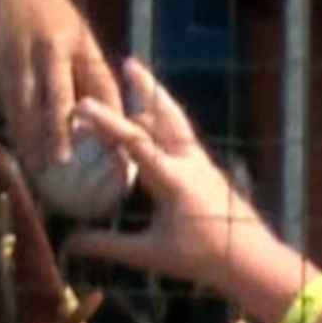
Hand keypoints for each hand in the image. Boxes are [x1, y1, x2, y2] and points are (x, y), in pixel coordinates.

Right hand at [0, 0, 124, 166]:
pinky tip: (19, 147)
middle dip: (49, 136)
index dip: (80, 121)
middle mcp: (37, 56)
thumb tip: (115, 116)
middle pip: (42, 103)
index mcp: (63, 47)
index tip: (93, 148)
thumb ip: (97, 77)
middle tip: (56, 168)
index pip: (71, 91)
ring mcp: (13, 62)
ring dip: (27, 138)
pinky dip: (13, 127)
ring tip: (35, 167)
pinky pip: (6, 104)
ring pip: (19, 108)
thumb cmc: (60, 17)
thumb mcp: (85, 40)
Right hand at [59, 59, 274, 285]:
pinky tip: (157, 126)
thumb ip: (109, 245)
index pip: (134, 141)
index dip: (106, 122)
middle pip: (165, 114)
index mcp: (172, 178)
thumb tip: (70, 242)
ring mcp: (202, 163)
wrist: (251, 260)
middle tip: (128, 62)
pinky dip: (166, 121)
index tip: (83, 105)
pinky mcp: (209, 169)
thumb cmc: (201, 259)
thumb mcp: (150, 254)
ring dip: (157, 101)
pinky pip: (183, 136)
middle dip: (146, 86)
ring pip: (177, 122)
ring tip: (141, 84)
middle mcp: (189, 162)